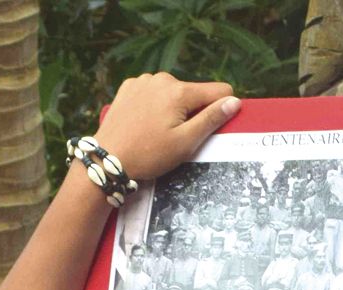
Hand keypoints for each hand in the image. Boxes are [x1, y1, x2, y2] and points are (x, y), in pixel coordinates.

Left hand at [94, 72, 240, 184]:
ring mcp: (143, 80)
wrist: (107, 158)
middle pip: (193, 93)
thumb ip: (212, 119)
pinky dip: (154, 105)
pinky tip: (144, 122)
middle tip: (174, 136)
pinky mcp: (129, 86)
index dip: (219, 110)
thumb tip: (234, 101)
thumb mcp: (186, 142)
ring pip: (173, 93)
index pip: (219, 91)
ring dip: (172, 109)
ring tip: (157, 131)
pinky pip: (153, 92)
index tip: (205, 130)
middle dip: (191, 112)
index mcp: (179, 91)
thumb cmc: (149, 155)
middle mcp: (162, 79)